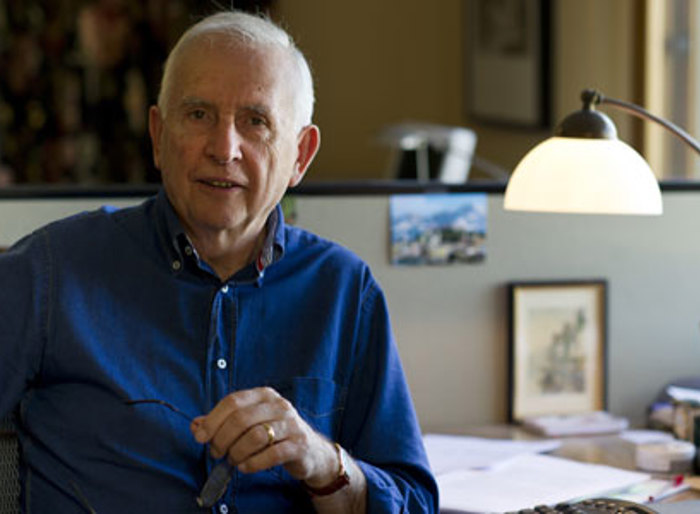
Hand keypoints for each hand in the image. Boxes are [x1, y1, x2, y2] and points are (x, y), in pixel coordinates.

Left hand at [190, 387, 337, 484]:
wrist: (309, 450)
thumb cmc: (273, 434)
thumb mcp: (249, 423)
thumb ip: (222, 422)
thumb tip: (196, 426)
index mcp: (264, 394)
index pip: (233, 401)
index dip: (213, 420)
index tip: (201, 437)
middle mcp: (279, 405)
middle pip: (241, 419)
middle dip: (222, 439)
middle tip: (217, 453)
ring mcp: (291, 424)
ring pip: (255, 436)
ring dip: (237, 453)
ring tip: (233, 460)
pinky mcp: (299, 444)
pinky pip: (272, 454)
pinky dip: (253, 463)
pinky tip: (245, 467)